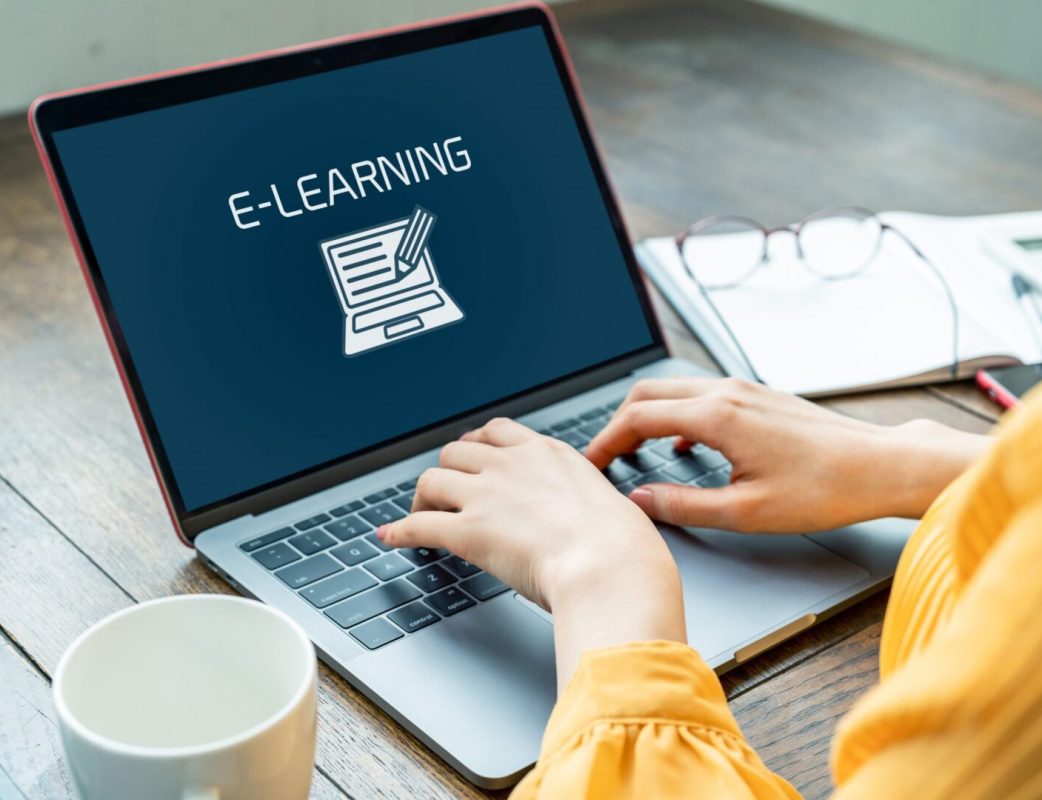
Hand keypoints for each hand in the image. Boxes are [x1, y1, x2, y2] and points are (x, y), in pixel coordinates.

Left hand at [377, 418, 685, 687]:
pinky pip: (419, 526)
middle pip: (456, 452)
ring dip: (421, 499)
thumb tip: (584, 512)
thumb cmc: (621, 544)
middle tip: (446, 493)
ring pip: (431, 481)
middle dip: (448, 472)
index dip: (477, 446)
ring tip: (419, 515)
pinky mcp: (466, 532)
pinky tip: (391, 538)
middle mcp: (510, 465)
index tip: (472, 458)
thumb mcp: (605, 501)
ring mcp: (485, 496)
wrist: (610, 565)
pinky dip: (399, 532)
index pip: (497, 432)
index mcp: (546, 453)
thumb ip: (582, 497)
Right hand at [586, 377, 989, 532]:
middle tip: (604, 457)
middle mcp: (725, 392)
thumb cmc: (824, 490)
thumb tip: (641, 500)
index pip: (637, 418)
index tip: (590, 465)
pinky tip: (684, 445)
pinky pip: (701, 396)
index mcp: (716, 416)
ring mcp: (744, 390)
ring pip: (674, 390)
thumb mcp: (746, 511)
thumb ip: (684, 505)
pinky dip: (676, 414)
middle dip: (617, 423)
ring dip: (646, 416)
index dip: (605, 442)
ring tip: (634, 451)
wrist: (880, 466)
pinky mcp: (758, 397)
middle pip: (648, 393)